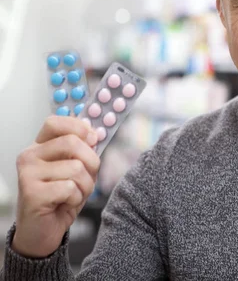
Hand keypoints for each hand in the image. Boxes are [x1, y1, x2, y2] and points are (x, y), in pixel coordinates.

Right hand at [12, 116, 99, 257]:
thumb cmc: (61, 199)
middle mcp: (29, 157)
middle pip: (72, 143)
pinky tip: (65, 204)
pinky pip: (70, 188)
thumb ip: (82, 150)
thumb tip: (93, 133)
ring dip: (85, 186)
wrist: (43, 232)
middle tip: (86, 179)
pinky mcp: (31, 193)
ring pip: (76, 168)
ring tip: (73, 195)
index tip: (92, 140)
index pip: (56, 122)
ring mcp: (28, 174)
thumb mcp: (76, 170)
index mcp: (39, 147)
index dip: (79, 128)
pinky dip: (76, 198)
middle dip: (91, 163)